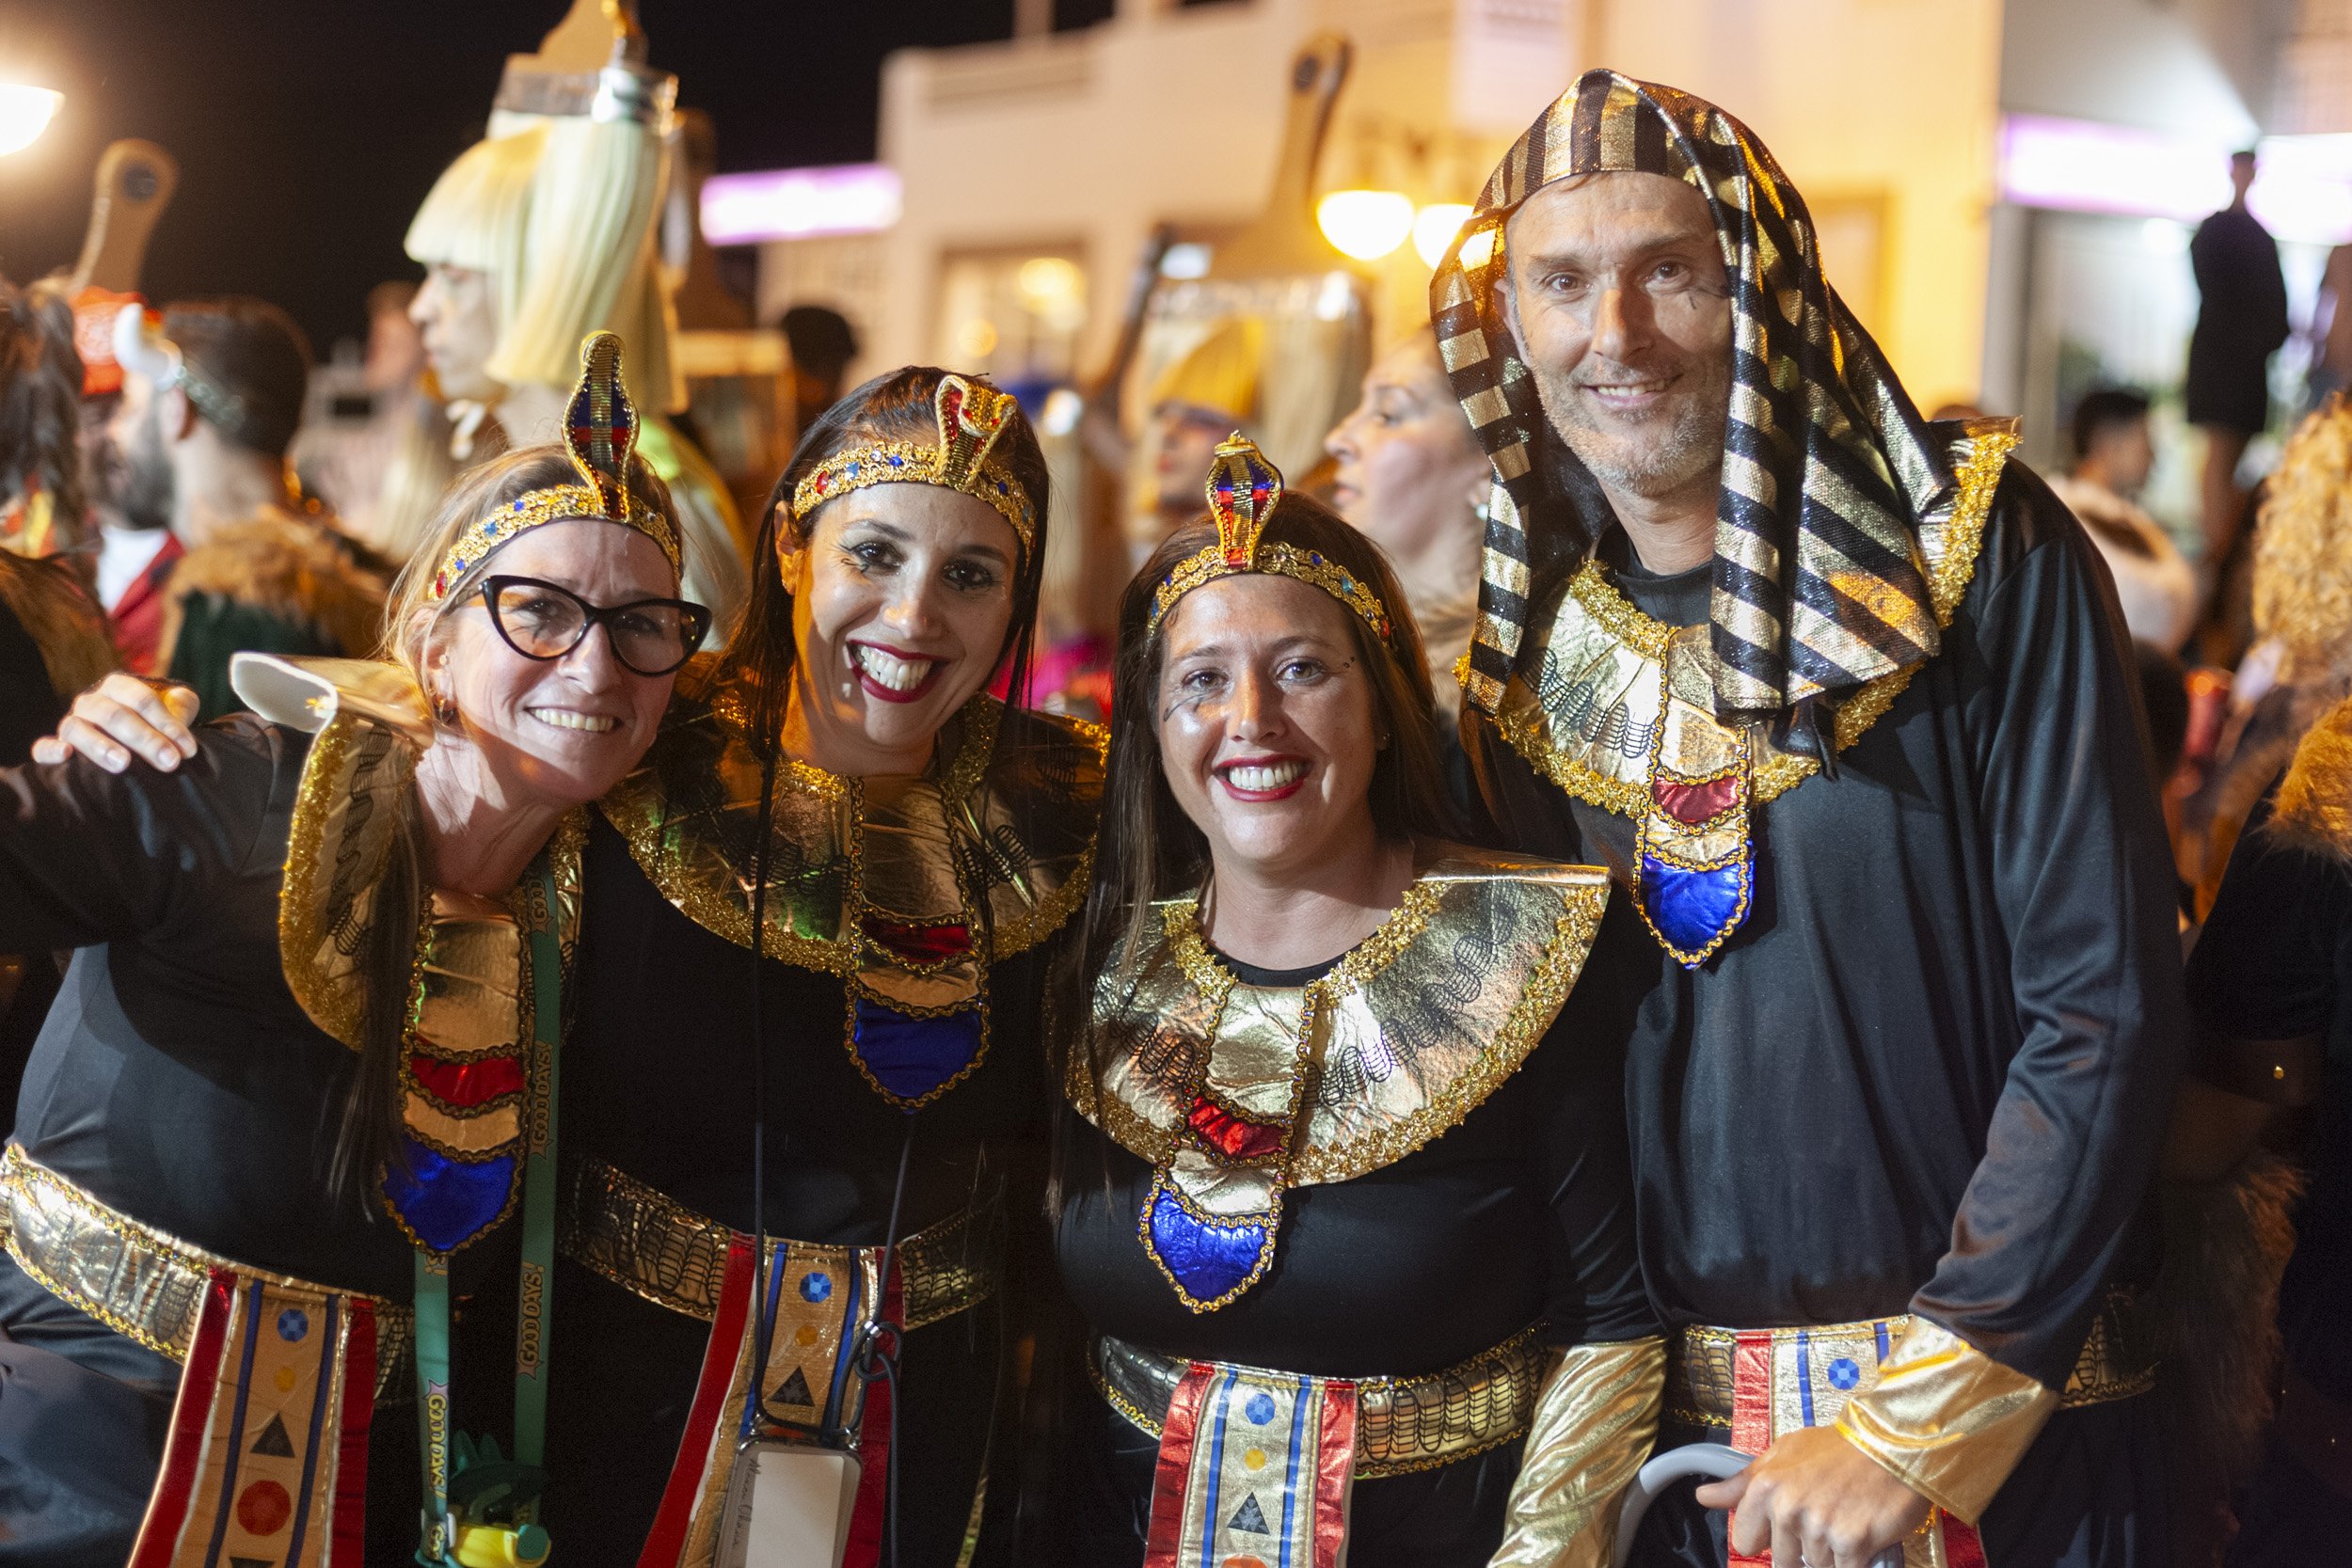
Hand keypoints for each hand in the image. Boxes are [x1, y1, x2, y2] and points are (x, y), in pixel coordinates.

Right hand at [29, 674, 201, 772]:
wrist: (131, 745)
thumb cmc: (154, 727)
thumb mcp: (172, 712)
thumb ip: (181, 705)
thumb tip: (182, 701)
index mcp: (118, 687)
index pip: (142, 700)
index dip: (167, 723)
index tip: (187, 749)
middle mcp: (91, 702)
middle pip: (115, 715)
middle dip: (145, 739)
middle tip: (169, 761)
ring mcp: (71, 723)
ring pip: (78, 729)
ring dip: (101, 746)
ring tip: (124, 763)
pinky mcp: (55, 746)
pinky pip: (43, 747)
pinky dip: (51, 751)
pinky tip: (66, 756)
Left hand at [1693, 1425, 1930, 1566]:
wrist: (1892, 1445)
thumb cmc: (1839, 1448)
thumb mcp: (1784, 1453)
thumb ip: (1743, 1481)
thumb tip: (1705, 1497)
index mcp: (1765, 1487)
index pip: (1745, 1541)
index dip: (1766, 1538)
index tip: (1783, 1528)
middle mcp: (1788, 1509)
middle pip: (1782, 1560)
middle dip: (1801, 1547)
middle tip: (1823, 1516)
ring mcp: (1819, 1528)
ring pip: (1815, 1565)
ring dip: (1830, 1552)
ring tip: (1844, 1518)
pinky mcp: (1851, 1543)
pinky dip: (1853, 1560)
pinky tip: (1859, 1533)